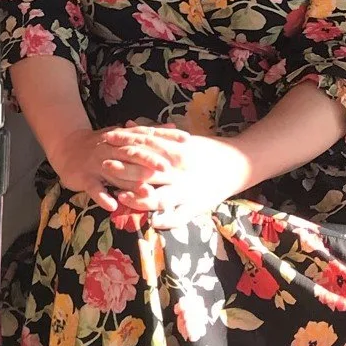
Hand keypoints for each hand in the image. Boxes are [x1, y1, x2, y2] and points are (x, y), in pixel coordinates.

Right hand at [49, 124, 188, 214]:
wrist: (68, 147)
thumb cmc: (102, 144)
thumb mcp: (124, 136)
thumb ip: (146, 134)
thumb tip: (171, 127)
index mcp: (123, 138)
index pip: (147, 136)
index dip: (165, 137)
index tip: (186, 140)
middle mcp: (111, 149)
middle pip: (132, 153)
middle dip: (149, 159)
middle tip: (166, 167)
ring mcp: (97, 163)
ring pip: (115, 172)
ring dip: (130, 182)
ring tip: (147, 192)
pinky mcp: (84, 177)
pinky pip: (93, 188)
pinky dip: (102, 196)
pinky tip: (112, 205)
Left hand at [106, 126, 251, 230]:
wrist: (240, 163)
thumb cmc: (207, 150)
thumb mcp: (181, 140)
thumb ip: (154, 134)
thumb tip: (127, 123)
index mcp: (177, 154)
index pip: (147, 149)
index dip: (126, 147)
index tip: (108, 143)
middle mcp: (181, 172)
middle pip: (148, 171)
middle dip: (125, 171)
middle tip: (105, 167)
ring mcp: (189, 191)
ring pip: (161, 197)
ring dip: (140, 198)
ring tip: (122, 197)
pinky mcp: (198, 206)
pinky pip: (180, 216)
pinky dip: (167, 221)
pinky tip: (153, 222)